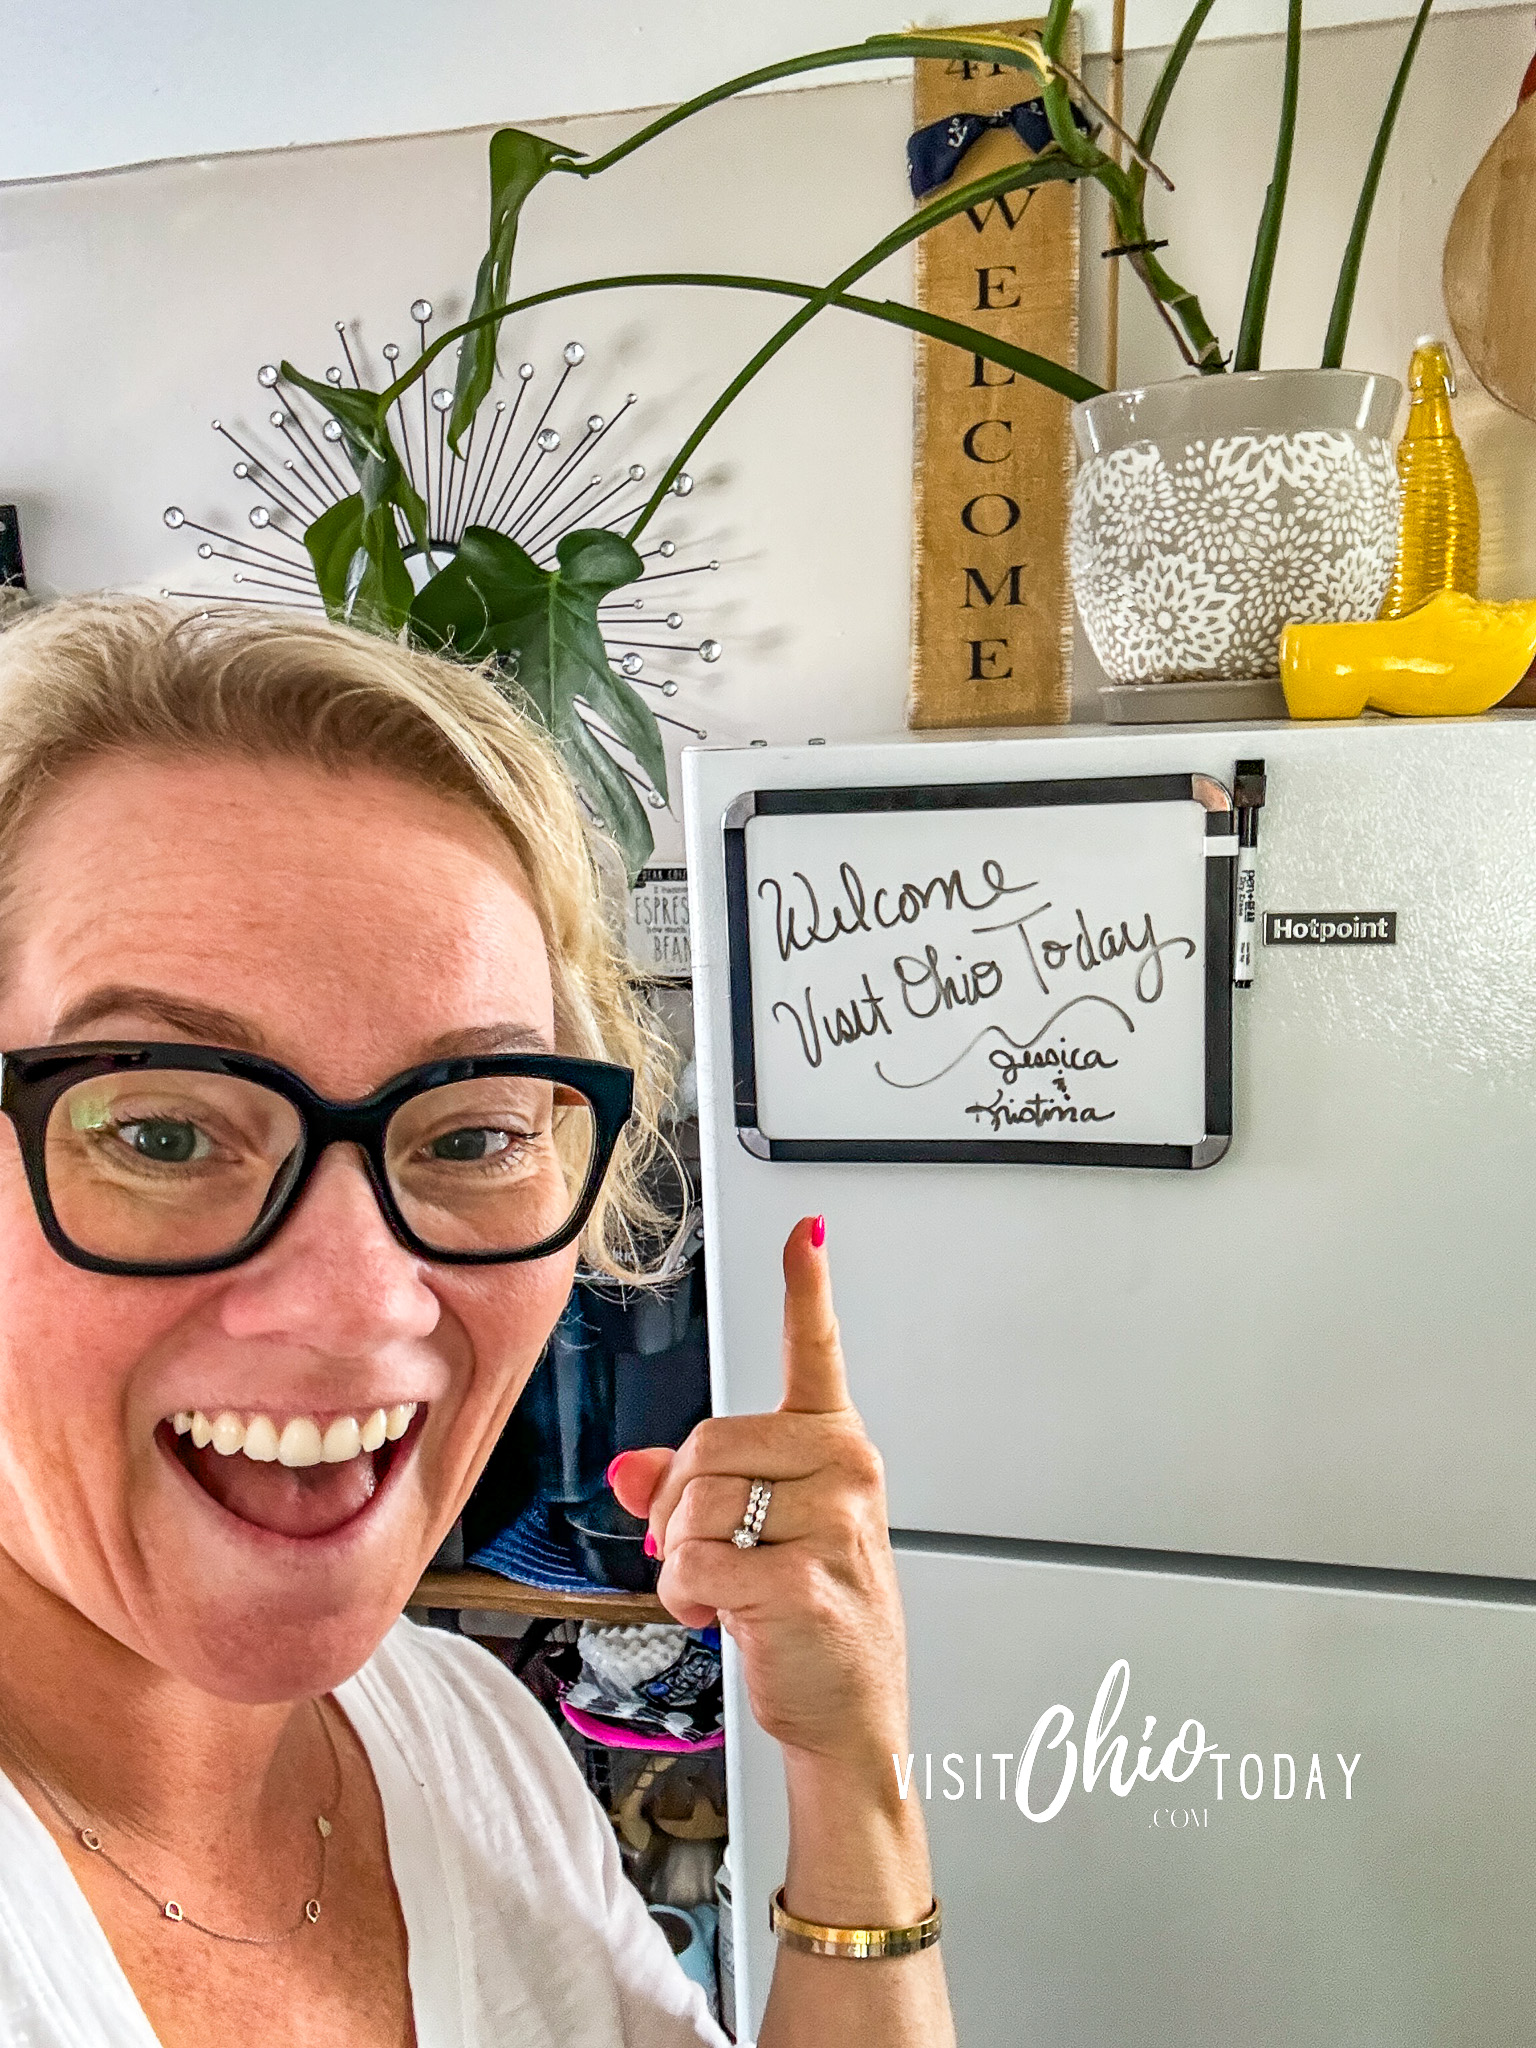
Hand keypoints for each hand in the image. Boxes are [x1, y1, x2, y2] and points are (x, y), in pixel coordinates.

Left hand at [609, 1217, 909, 1767]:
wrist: (851, 1716)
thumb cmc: (813, 1619)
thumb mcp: (756, 1540)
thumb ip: (690, 1491)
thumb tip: (630, 1469)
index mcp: (834, 1446)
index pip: (818, 1351)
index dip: (806, 1287)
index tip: (805, 1232)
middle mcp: (844, 1470)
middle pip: (706, 1443)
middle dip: (679, 1507)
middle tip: (706, 1554)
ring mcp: (832, 1523)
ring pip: (693, 1505)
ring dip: (680, 1559)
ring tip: (724, 1590)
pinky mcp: (803, 1579)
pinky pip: (692, 1563)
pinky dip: (684, 1599)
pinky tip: (722, 1617)